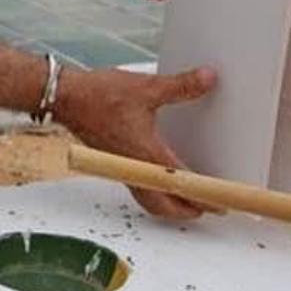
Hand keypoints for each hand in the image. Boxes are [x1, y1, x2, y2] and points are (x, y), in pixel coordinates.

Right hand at [56, 65, 217, 217]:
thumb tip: (208, 79)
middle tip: (209, 206)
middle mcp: (135, 167)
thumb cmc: (99, 95)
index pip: (183, 185)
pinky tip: (159, 179)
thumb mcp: (147, 87)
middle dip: (188, 211)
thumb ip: (181, 86)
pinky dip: (154, 193)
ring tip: (187, 199)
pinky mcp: (115, 163)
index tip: (223, 203)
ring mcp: (123, 167)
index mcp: (147, 154)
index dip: (206, 197)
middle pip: (165, 206)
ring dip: (170, 205)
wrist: (67, 98)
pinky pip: (139, 188)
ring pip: (150, 200)